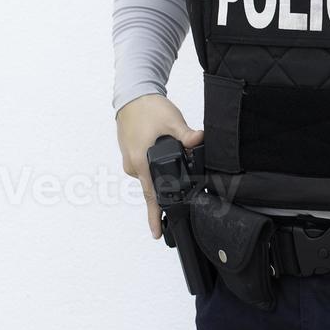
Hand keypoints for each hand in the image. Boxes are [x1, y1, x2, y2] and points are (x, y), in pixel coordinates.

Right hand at [115, 94, 203, 238]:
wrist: (132, 96)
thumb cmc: (148, 108)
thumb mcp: (172, 120)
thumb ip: (187, 135)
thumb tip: (199, 140)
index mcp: (141, 162)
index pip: (150, 196)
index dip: (155, 215)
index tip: (157, 233)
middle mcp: (133, 165)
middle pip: (154, 186)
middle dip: (169, 186)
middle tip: (184, 179)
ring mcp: (130, 161)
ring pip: (151, 175)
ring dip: (163, 172)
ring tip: (175, 154)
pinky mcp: (132, 155)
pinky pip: (146, 167)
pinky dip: (157, 165)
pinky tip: (165, 152)